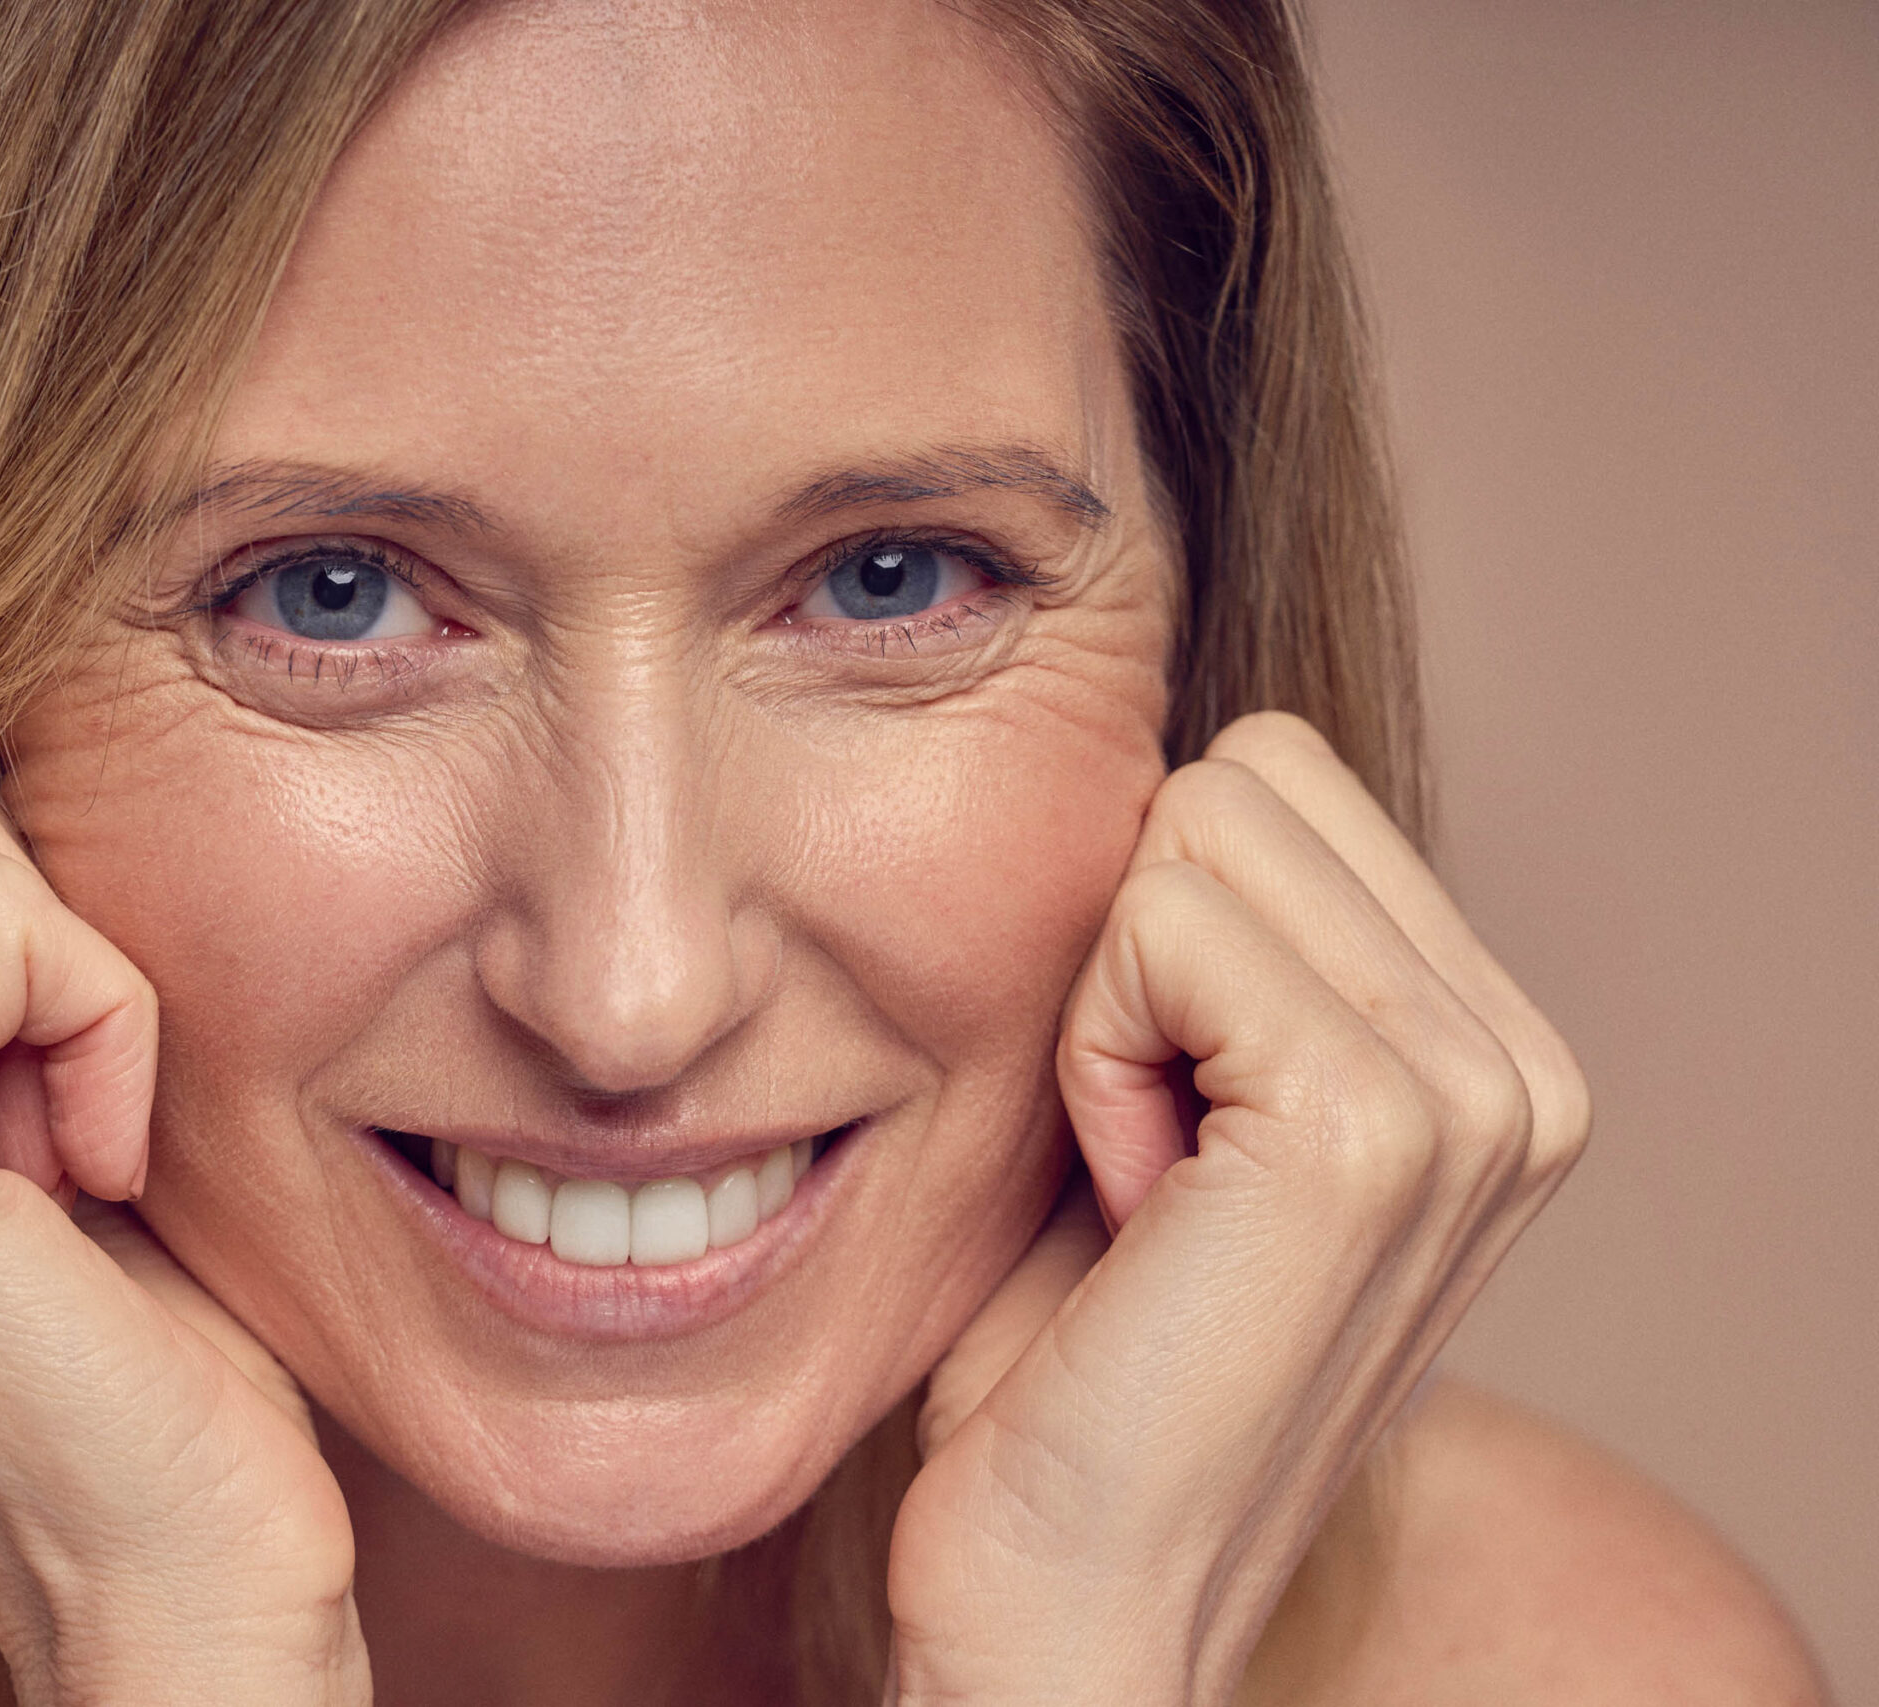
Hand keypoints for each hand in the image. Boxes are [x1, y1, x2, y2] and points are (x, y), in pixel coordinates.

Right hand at [0, 719, 366, 1706]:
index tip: (68, 1060)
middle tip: (79, 1106)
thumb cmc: (145, 1329)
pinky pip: (5, 932)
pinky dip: (108, 1027)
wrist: (177, 1558)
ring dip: (82, 975)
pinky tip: (99, 1170)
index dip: (20, 878)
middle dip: (46, 915)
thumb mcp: (32, 1095)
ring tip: (82, 1143)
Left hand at [889, 712, 1590, 1704]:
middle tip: (1139, 1149)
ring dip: (1104, 1003)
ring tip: (1141, 1183)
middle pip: (1244, 774)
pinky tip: (1131, 1203)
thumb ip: (1210, 949)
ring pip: (1196, 826)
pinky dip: (1088, 1051)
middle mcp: (1522, 1063)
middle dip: (1134, 947)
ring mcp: (1475, 1094)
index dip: (1151, 933)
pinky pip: (1158, 926)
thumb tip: (1162, 758)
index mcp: (1490, 1048)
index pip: (1276, 781)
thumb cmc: (1074, 1360)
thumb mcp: (1163, 1109)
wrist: (1064, 1590)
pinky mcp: (1376, 1127)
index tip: (1152, 1120)